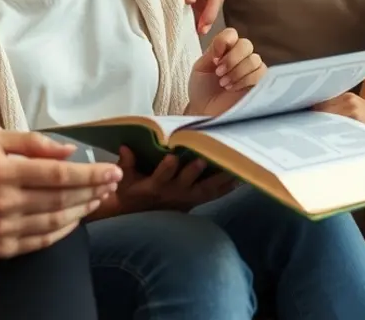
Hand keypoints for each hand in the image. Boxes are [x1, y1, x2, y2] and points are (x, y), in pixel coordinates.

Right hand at [0, 128, 121, 257]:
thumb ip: (32, 142)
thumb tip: (69, 150)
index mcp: (4, 171)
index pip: (59, 174)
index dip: (90, 173)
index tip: (112, 170)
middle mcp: (5, 202)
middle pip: (62, 199)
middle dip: (93, 190)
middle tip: (113, 183)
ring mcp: (3, 228)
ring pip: (56, 221)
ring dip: (84, 210)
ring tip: (99, 198)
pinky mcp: (1, 247)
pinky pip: (42, 240)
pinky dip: (63, 230)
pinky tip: (76, 219)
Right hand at [112, 147, 238, 213]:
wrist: (138, 217)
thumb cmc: (130, 192)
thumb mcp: (124, 179)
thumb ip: (126, 163)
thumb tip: (125, 147)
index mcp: (154, 186)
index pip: (160, 177)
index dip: (166, 169)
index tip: (172, 158)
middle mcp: (173, 193)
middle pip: (187, 183)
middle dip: (195, 172)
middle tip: (204, 160)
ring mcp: (186, 199)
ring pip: (205, 189)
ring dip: (218, 179)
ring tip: (232, 166)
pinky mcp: (195, 202)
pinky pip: (213, 195)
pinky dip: (226, 187)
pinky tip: (240, 178)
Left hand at [130, 0, 223, 34]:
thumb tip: (191, 0)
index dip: (212, 11)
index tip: (202, 25)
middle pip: (211, 3)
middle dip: (207, 19)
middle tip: (198, 34)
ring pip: (200, 7)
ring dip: (198, 20)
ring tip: (189, 34)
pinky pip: (187, 7)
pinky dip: (187, 17)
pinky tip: (180, 26)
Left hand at [187, 28, 265, 116]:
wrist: (204, 113)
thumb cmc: (201, 92)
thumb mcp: (200, 68)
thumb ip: (212, 51)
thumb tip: (225, 40)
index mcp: (225, 50)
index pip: (232, 34)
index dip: (224, 41)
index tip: (214, 57)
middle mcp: (240, 58)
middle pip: (246, 44)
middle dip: (232, 58)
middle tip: (219, 72)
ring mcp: (251, 71)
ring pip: (254, 59)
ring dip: (237, 71)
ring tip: (224, 83)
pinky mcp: (260, 85)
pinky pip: (260, 73)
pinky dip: (245, 79)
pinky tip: (233, 88)